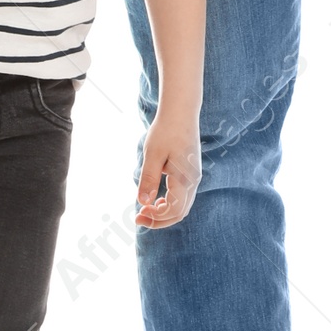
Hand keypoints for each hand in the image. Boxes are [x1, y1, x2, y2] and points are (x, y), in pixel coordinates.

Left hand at [135, 109, 201, 228]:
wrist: (181, 111)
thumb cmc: (166, 130)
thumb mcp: (153, 154)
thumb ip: (149, 179)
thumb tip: (143, 203)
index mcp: (185, 179)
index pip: (174, 211)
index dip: (156, 218)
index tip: (137, 215)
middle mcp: (193, 181)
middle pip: (180, 213)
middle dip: (159, 219)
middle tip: (138, 218)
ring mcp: (193, 177)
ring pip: (182, 206)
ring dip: (164, 212)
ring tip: (145, 210)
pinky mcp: (190, 172)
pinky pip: (182, 196)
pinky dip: (169, 203)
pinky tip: (156, 199)